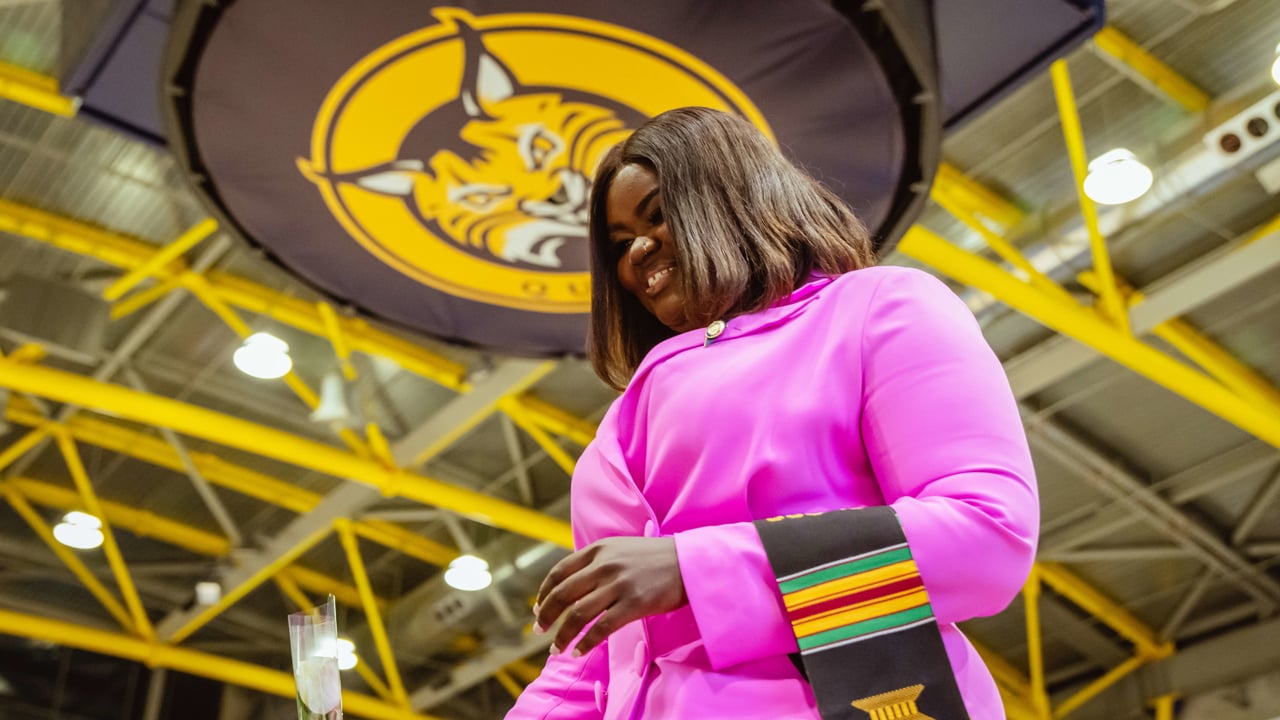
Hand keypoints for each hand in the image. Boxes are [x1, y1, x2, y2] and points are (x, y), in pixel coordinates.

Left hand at [533, 536, 686, 656]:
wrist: (689, 562)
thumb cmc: (654, 559)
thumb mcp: (620, 549)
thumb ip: (596, 562)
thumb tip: (570, 585)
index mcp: (598, 550)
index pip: (559, 572)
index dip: (543, 593)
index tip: (537, 608)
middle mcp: (604, 565)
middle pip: (562, 594)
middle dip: (546, 615)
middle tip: (539, 630)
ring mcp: (619, 585)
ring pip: (578, 614)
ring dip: (562, 635)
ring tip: (556, 648)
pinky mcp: (634, 604)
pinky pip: (601, 628)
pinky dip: (586, 643)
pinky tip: (579, 651)